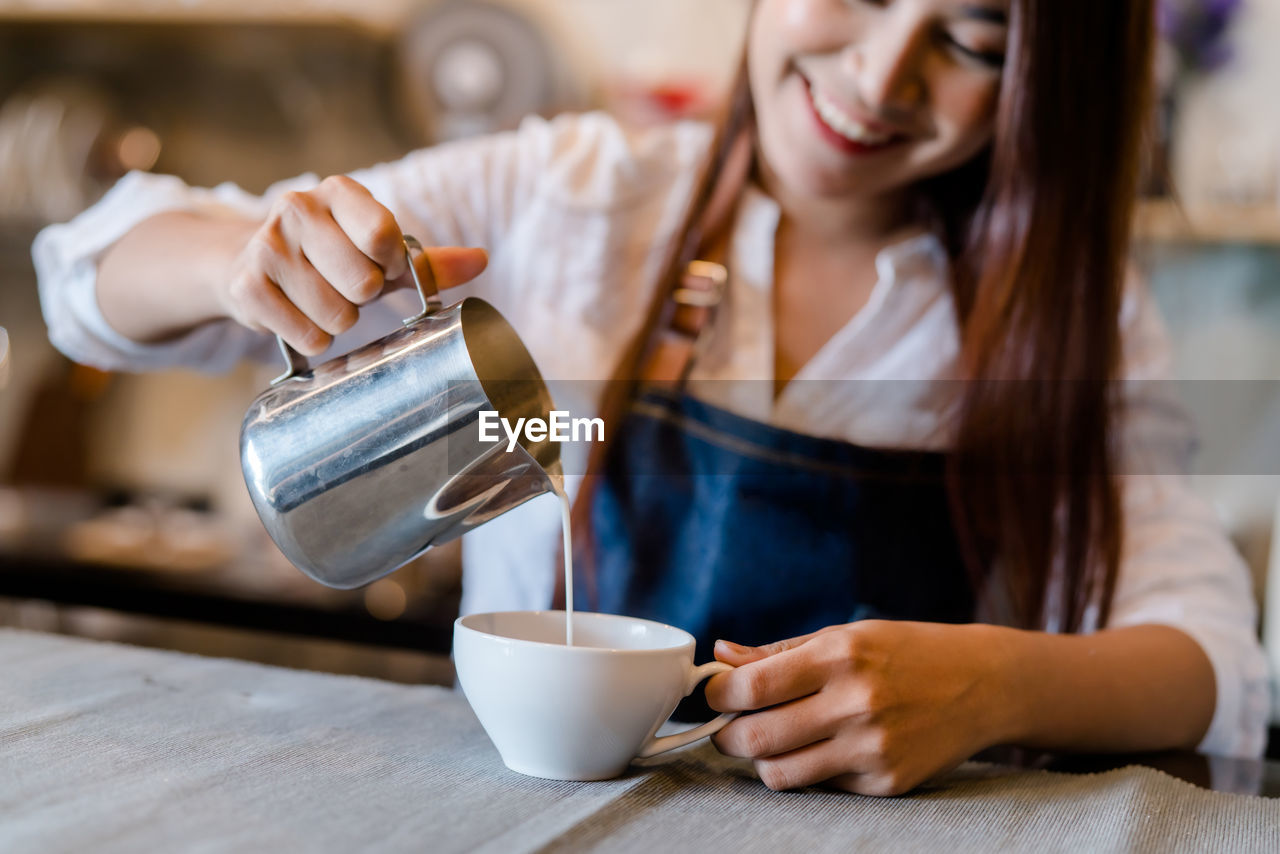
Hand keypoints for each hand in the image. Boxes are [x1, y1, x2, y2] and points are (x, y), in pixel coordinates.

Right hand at [219, 175, 488, 354]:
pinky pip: (308, 336)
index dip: (391, 265)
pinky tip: (299, 315)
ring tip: (320, 299)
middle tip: (346, 286)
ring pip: (338, 316)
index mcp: (339, 192)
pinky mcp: (247, 286)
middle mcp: (297, 208)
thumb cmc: (331, 256)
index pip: (384, 234)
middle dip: (363, 297)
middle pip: (364, 282)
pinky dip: (313, 338)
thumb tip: (480, 260)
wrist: (250, 262)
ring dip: (338, 321)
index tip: (382, 267)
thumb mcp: (378, 252)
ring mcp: (267, 246)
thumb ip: (429, 262)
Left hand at [705, 621, 1015, 795]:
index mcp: (840, 656)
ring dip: (763, 759)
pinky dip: (811, 770)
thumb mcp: (845, 636)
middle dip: (726, 735)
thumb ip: (778, 652)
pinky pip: (821, 787)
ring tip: (773, 739)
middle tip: (728, 727)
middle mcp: (856, 703)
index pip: (751, 686)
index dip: (718, 694)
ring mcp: (874, 749)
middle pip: (756, 738)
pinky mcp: (888, 784)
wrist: (984, 684)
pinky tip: (827, 747)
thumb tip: (721, 656)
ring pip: (780, 773)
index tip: (715, 694)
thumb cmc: (906, 652)